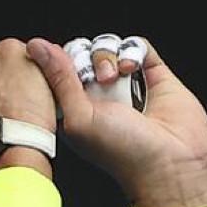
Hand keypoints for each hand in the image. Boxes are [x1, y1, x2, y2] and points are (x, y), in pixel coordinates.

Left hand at [27, 36, 206, 206]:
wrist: (170, 161)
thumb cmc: (121, 152)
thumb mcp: (78, 117)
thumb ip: (58, 80)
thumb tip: (36, 47)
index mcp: (73, 108)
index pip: (56, 70)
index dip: (57, 62)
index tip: (64, 68)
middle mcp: (97, 95)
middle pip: (81, 53)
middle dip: (84, 57)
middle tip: (95, 78)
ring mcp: (124, 83)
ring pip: (106, 46)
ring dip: (107, 55)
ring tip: (114, 77)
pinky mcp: (152, 74)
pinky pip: (136, 45)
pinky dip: (131, 50)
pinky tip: (132, 69)